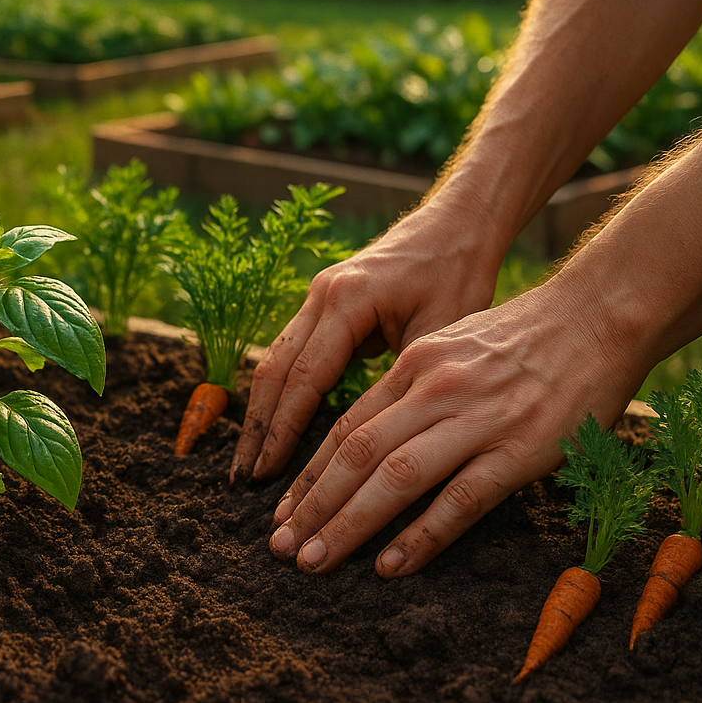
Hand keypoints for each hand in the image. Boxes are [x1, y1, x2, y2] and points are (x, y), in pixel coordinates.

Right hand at [230, 198, 503, 484]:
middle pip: (274, 369)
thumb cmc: (458, 272)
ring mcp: (317, 296)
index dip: (283, 429)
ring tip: (252, 461)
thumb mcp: (443, 329)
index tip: (267, 473)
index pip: (305, 376)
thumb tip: (380, 441)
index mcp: (347, 299)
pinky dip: (282, 392)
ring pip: (277, 361)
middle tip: (243, 478)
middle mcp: (320, 294)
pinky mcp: (324, 303)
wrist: (456, 223)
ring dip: (262, 411)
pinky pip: (293, 352)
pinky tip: (275, 426)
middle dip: (257, 427)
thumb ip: (406, 379)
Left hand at [266, 278, 643, 576]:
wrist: (599, 317)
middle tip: (280, 547)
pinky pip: (459, 501)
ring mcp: (476, 420)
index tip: (282, 510)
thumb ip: (410, 387)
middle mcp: (435, 390)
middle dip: (312, 506)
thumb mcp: (450, 346)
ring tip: (315, 560)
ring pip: (394, 478)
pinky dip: (420, 536)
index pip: (345, 427)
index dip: (308, 473)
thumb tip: (368, 436)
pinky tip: (390, 566)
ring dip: (348, 525)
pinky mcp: (519, 451)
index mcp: (414, 366)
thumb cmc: (524, 339)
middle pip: (356, 455)